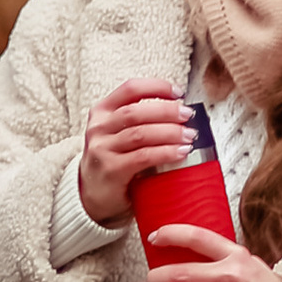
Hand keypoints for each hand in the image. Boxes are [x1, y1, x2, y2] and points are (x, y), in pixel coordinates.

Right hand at [77, 79, 197, 225]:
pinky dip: (165, 152)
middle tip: (187, 116)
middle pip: (137, 112)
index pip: (130, 89)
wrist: (92, 195)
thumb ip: (140, 122)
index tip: (178, 93)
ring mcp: (102, 149)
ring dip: (170, 133)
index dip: (156, 87)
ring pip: (141, 134)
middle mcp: (99, 128)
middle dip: (167, 111)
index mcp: (102, 112)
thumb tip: (181, 114)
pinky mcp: (111, 170)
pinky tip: (180, 153)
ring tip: (189, 136)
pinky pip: (143, 157)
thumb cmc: (113, 160)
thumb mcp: (117, 134)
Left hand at [144, 222, 281, 281]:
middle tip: (151, 280)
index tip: (155, 237)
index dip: (171, 234)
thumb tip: (194, 257)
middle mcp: (229, 275)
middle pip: (179, 272)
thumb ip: (226, 260)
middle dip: (156, 277)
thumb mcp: (251, 265)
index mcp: (236, 256)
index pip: (197, 237)